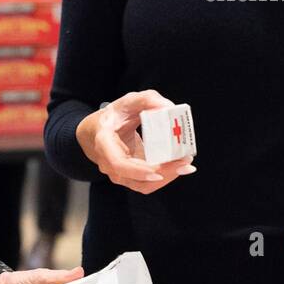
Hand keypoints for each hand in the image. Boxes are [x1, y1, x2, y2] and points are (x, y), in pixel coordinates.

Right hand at [76, 89, 194, 193]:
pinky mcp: (130, 177)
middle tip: (184, 161)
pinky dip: (164, 177)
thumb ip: (147, 99)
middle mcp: (109, 163)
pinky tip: (180, 167)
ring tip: (186, 165)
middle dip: (163, 172)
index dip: (137, 170)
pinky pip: (147, 183)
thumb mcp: (128, 102)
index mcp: (104, 142)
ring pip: (143, 185)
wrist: (97, 131)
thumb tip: (168, 107)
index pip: (118, 163)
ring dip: (166, 177)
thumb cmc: (114, 116)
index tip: (157, 170)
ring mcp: (119, 174)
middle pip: (135, 178)